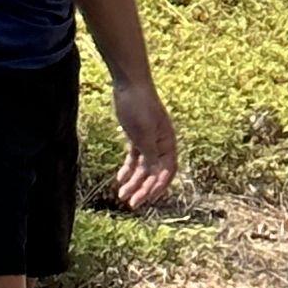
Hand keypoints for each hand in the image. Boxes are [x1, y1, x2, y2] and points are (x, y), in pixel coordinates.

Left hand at [107, 74, 179, 210]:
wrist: (129, 84)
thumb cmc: (139, 107)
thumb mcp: (144, 134)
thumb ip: (150, 155)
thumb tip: (156, 174)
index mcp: (167, 142)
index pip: (168, 170)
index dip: (159, 186)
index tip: (147, 199)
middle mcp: (160, 143)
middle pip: (154, 172)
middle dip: (143, 189)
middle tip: (131, 204)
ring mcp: (148, 140)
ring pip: (143, 167)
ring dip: (134, 182)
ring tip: (121, 195)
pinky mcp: (137, 136)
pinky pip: (134, 158)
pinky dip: (128, 169)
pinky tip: (120, 179)